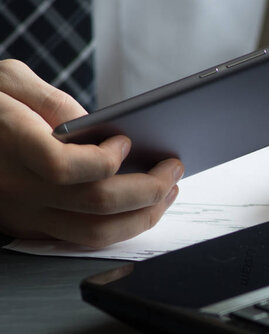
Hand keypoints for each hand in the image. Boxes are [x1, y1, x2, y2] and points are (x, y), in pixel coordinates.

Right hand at [0, 60, 182, 247]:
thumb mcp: (7, 80)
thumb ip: (51, 99)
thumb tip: (97, 129)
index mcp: (11, 144)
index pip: (63, 167)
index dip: (103, 160)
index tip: (126, 141)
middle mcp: (18, 187)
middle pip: (95, 206)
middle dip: (149, 189)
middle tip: (174, 168)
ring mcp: (24, 213)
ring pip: (95, 234)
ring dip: (144, 216)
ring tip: (169, 191)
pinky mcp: (31, 226)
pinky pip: (84, 239)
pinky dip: (122, 226)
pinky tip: (143, 206)